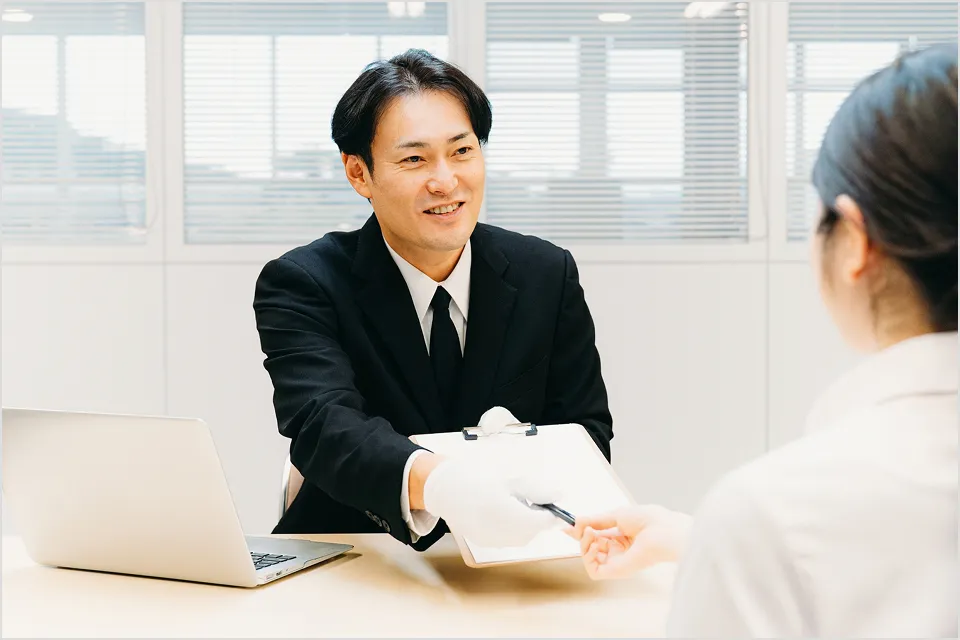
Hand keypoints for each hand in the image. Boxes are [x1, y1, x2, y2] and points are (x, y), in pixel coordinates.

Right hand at [423, 457, 559, 547]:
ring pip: (521, 537)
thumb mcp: (509, 479)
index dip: (553, 517)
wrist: (444, 488)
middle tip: (534, 502)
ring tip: (516, 504)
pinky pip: (507, 538)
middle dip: (538, 519)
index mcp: (504, 509)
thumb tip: (559, 495)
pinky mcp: (483, 541)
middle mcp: (496, 528)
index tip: (559, 510)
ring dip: (526, 524)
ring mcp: (489, 538)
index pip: (540, 522)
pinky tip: (503, 513)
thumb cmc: (477, 478)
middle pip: (531, 531)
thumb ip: (536, 489)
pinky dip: (513, 528)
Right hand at [565, 504, 691, 579]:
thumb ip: (594, 520)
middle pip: (589, 547)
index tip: (566, 526)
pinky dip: (588, 558)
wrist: (662, 530)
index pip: (595, 536)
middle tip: (586, 527)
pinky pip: (594, 570)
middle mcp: (617, 550)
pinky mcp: (616, 571)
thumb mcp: (615, 514)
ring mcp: (616, 561)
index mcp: (620, 536)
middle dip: (582, 536)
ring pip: (589, 558)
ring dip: (584, 545)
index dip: (580, 532)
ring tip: (592, 534)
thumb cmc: (648, 520)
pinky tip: (596, 545)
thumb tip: (575, 522)